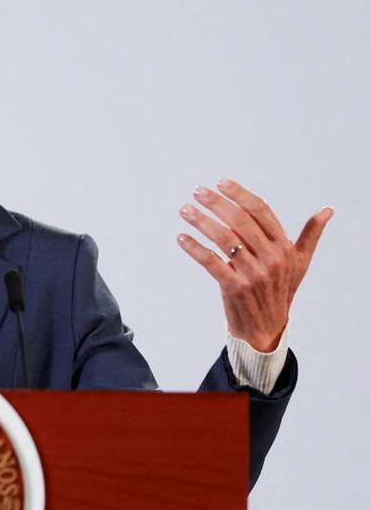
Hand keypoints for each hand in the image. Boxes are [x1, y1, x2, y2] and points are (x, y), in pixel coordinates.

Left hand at [176, 178, 331, 350]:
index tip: (221, 182)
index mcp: (285, 247)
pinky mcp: (235, 287)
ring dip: (201, 221)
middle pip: (241, 221)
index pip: (261, 211)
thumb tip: (327, 210)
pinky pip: (210, 262)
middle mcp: (272, 258)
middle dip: (217, 203)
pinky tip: (181, 237)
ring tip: (185, 210)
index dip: (240, 195)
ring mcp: (253, 273)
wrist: (266, 327)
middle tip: (197, 191)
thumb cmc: (280, 289)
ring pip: (224, 239)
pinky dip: (194, 248)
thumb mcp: (299, 262)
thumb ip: (310, 234)